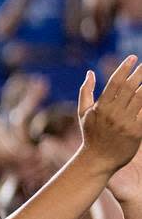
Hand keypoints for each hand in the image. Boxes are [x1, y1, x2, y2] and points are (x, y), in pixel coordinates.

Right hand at [77, 56, 141, 176]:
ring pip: (141, 98)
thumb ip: (86, 91)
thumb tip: (89, 72)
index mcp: (100, 107)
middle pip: (130, 87)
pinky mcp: (136, 132)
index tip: (132, 57)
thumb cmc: (90, 135)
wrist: (97, 160)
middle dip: (140, 73)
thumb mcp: (83, 113)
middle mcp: (113, 113)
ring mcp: (125, 123)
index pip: (114, 83)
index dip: (124, 68)